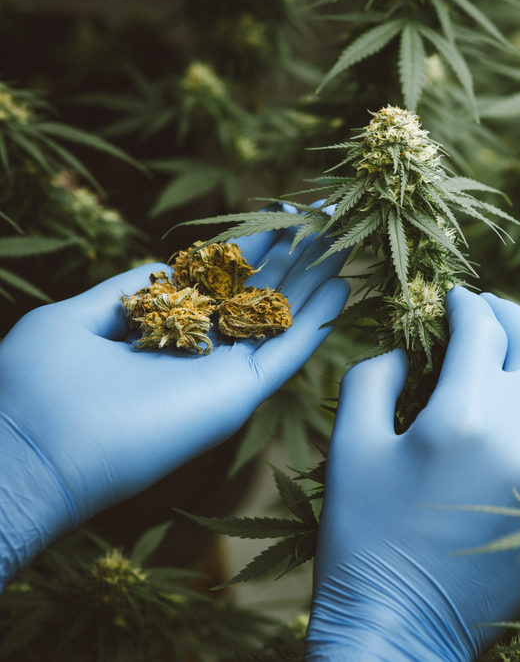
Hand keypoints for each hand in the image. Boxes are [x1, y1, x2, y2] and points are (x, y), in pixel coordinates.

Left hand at [0, 224, 348, 584]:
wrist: (33, 449)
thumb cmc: (38, 386)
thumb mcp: (75, 318)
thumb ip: (125, 291)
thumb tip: (164, 265)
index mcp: (167, 331)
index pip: (222, 282)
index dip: (254, 247)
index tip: (281, 213)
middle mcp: (202, 351)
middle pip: (262, 296)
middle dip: (296, 257)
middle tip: (328, 219)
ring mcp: (224, 374)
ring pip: (284, 319)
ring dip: (316, 281)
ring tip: (344, 243)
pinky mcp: (238, 394)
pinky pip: (288, 353)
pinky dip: (317, 321)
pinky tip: (342, 287)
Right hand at [306, 287, 519, 660]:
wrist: (400, 629)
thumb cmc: (362, 538)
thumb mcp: (350, 448)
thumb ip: (374, 378)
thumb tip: (408, 351)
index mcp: (463, 415)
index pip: (481, 329)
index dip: (466, 304)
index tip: (455, 297)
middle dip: (510, 319)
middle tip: (488, 314)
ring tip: (513, 371)